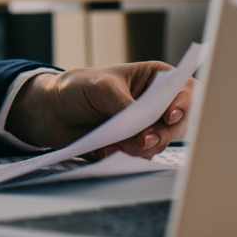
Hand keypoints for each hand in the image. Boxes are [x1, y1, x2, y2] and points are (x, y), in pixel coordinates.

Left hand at [4, 62, 195, 158]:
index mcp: (154, 79)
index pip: (185, 90)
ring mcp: (145, 127)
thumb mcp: (101, 88)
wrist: (52, 110)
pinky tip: (109, 148)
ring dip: (142, 147)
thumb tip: (143, 134)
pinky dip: (128, 156)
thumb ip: (125, 107)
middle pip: (179, 123)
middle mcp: (155, 104)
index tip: (171, 116)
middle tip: (143, 140)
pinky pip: (141, 157)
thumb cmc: (78, 87)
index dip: (185, 103)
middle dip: (162, 134)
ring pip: (161, 143)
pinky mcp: (133, 146)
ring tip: (117, 143)